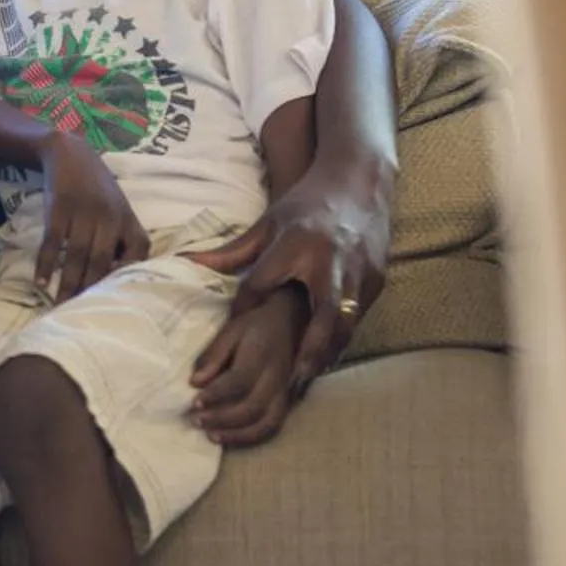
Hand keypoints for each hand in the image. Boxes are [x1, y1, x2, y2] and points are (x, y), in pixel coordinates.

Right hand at [35, 136, 150, 300]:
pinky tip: (41, 281)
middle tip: (83, 314)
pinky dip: (46, 263)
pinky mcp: (59, 207)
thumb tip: (122, 278)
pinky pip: (53, 242)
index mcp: (128, 218)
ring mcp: (83, 211)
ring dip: (68, 283)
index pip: (138, 253)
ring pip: (77, 256)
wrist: (70, 153)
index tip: (118, 300)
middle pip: (102, 261)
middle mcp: (109, 216)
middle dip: (91, 290)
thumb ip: (123, 238)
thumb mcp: (119, 208)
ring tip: (60, 305)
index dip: (128, 276)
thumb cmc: (98, 189)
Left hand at [186, 171, 390, 390]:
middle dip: (309, 351)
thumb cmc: (306, 205)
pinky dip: (344, 337)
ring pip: (347, 324)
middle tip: (291, 382)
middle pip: (323, 316)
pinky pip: (359, 316)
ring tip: (308, 378)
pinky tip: (328, 355)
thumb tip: (187, 263)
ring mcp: (359, 272)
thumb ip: (232, 251)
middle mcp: (330, 261)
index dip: (245, 309)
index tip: (233, 331)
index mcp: (295, 244)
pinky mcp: (377, 279)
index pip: (262, 284)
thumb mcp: (268, 223)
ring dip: (329, 352)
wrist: (358, 183)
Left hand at [189, 283, 310, 446]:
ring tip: (210, 435)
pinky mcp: (289, 404)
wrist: (290, 323)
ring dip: (236, 434)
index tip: (193, 402)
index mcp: (261, 356)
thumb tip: (195, 382)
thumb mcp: (231, 331)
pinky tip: (229, 438)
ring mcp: (285, 393)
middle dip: (221, 418)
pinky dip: (251, 438)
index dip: (215, 394)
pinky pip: (273, 428)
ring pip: (266, 424)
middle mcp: (277, 378)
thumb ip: (214, 356)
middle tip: (195, 420)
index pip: (239, 381)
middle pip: (252, 407)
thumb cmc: (255, 327)